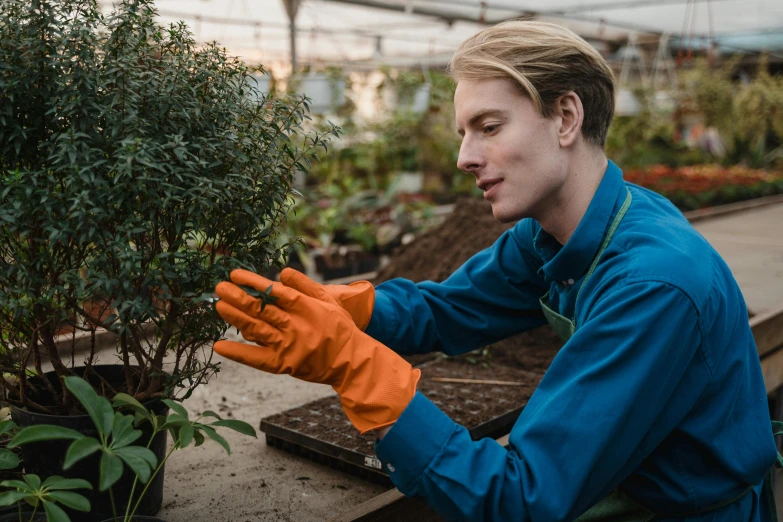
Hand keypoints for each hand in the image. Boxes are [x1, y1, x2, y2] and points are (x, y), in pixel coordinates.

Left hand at [212, 269, 419, 433]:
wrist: (351, 361)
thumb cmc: (340, 328)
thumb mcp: (328, 300)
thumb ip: (305, 285)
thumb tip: (281, 271)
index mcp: (307, 307)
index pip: (275, 292)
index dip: (254, 283)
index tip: (235, 274)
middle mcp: (297, 326)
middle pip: (262, 309)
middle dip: (238, 297)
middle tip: (219, 287)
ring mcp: (289, 346)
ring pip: (256, 329)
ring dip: (235, 317)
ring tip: (218, 305)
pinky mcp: (284, 364)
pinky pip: (256, 359)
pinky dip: (237, 352)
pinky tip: (219, 345)